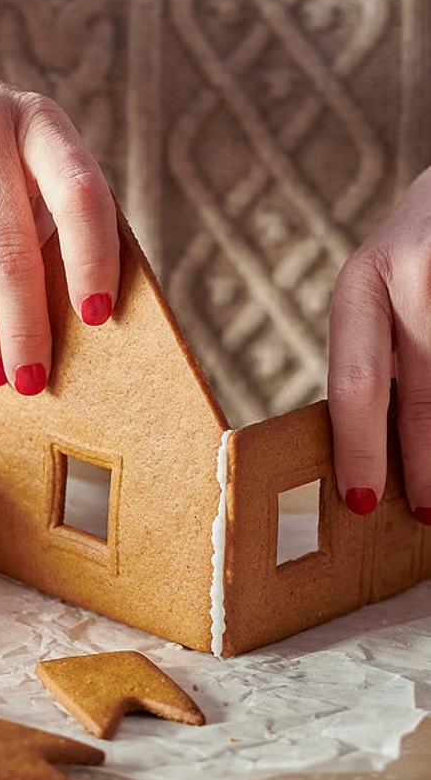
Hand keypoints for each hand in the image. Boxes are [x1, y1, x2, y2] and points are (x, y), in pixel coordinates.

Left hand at [328, 166, 430, 521]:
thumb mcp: (396, 283)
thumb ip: (388, 349)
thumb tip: (384, 448)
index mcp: (364, 279)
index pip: (356, 378)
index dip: (358, 446)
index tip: (359, 499)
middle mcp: (412, 267)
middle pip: (422, 390)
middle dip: (425, 462)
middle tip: (428, 512)